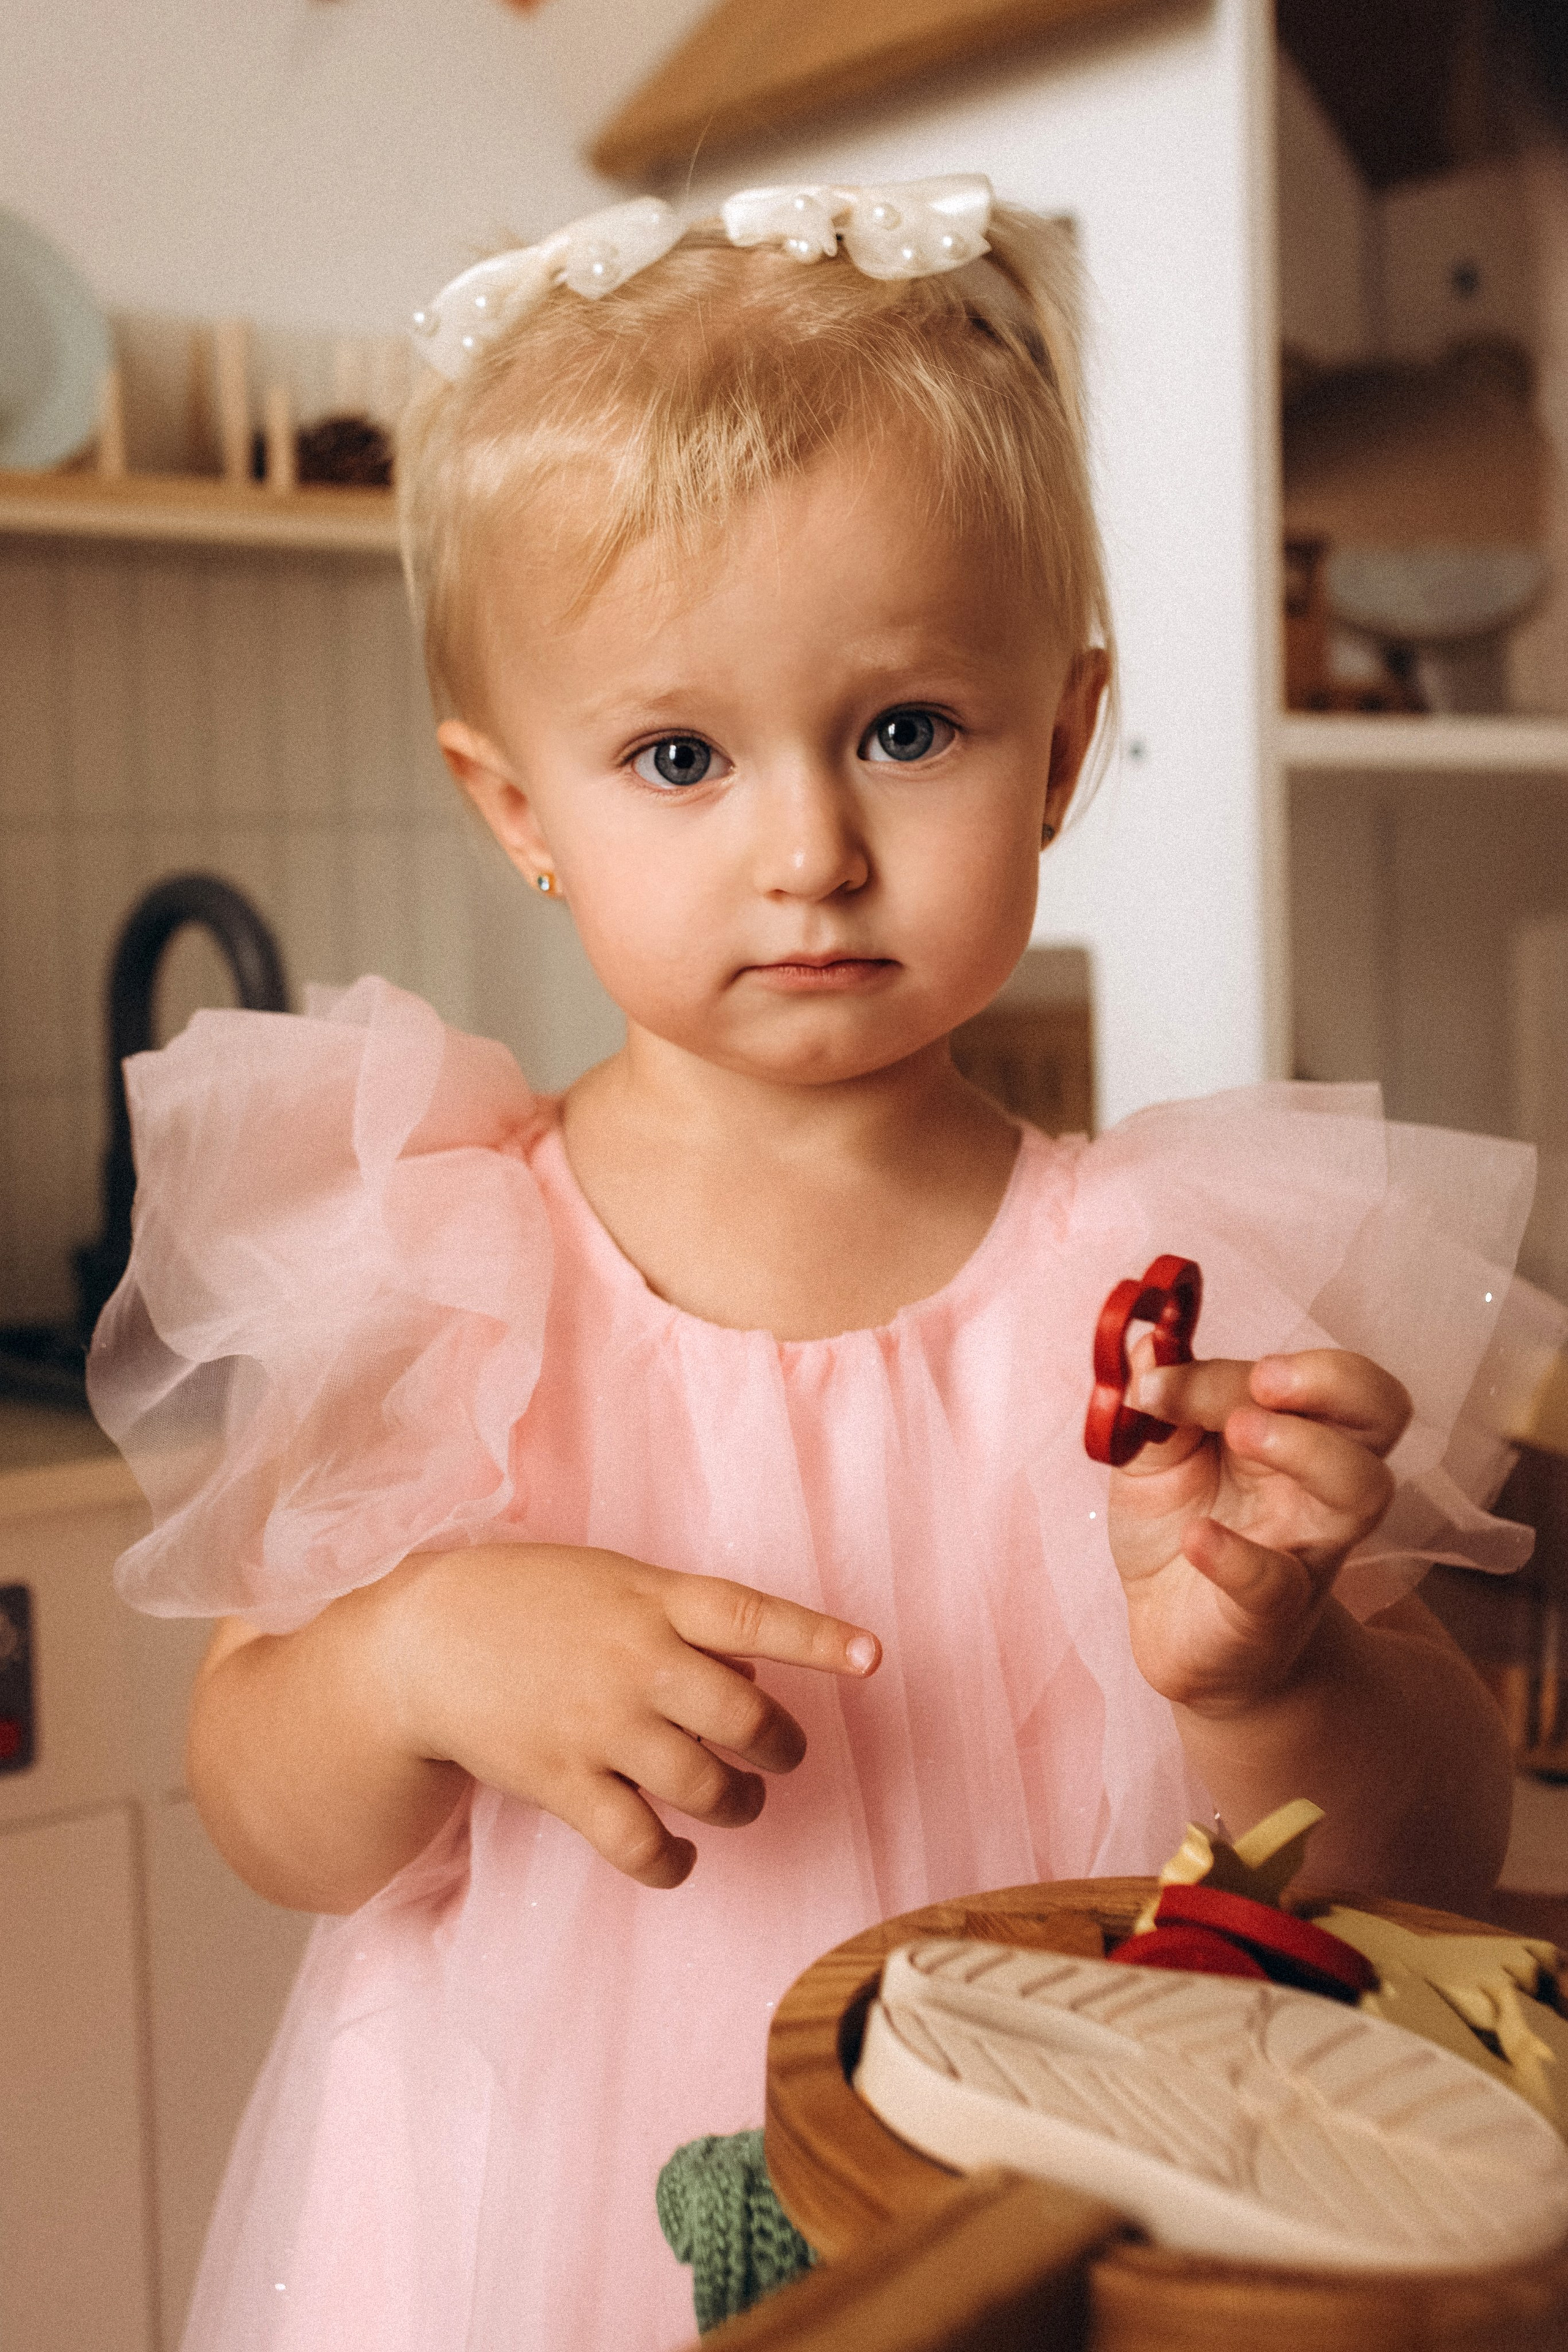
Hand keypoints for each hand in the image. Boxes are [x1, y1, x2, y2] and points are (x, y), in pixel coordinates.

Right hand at [377, 1544, 879, 1888]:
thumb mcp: (614, 1581)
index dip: (819, 1639)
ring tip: (738, 1804)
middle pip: (745, 1718)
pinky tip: (678, 1855)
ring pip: (705, 1786)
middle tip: (782, 1754)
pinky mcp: (563, 1782)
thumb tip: (757, 1671)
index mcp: (654, 1599)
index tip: (873, 1658)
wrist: (425, 1642)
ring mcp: (600, 1726)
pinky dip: (671, 1862)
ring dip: (739, 1805)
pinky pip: (638, 1843)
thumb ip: (685, 1618)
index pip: (754, 1616)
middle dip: (781, 1746)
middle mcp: (636, 1661)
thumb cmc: (531, 1602)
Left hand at [1107, 1349, 1410, 1717]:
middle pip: (1382, 1409)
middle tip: (1265, 1381)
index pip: (1302, 1375)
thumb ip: (1155, 1398)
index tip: (1160, 1376)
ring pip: (1363, 1488)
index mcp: (1293, 1426)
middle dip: (1334, 1380)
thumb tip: (1145, 1343)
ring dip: (1307, 1448)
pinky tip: (1198, 1538)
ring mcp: (1306, 1543)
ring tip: (1241, 1433)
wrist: (1174, 1628)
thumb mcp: (1153, 1451)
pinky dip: (1238, 1557)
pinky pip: (1277, 1582)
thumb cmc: (1181, 1522)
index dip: (1235, 1367)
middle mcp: (1319, 1479)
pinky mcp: (1275, 1609)